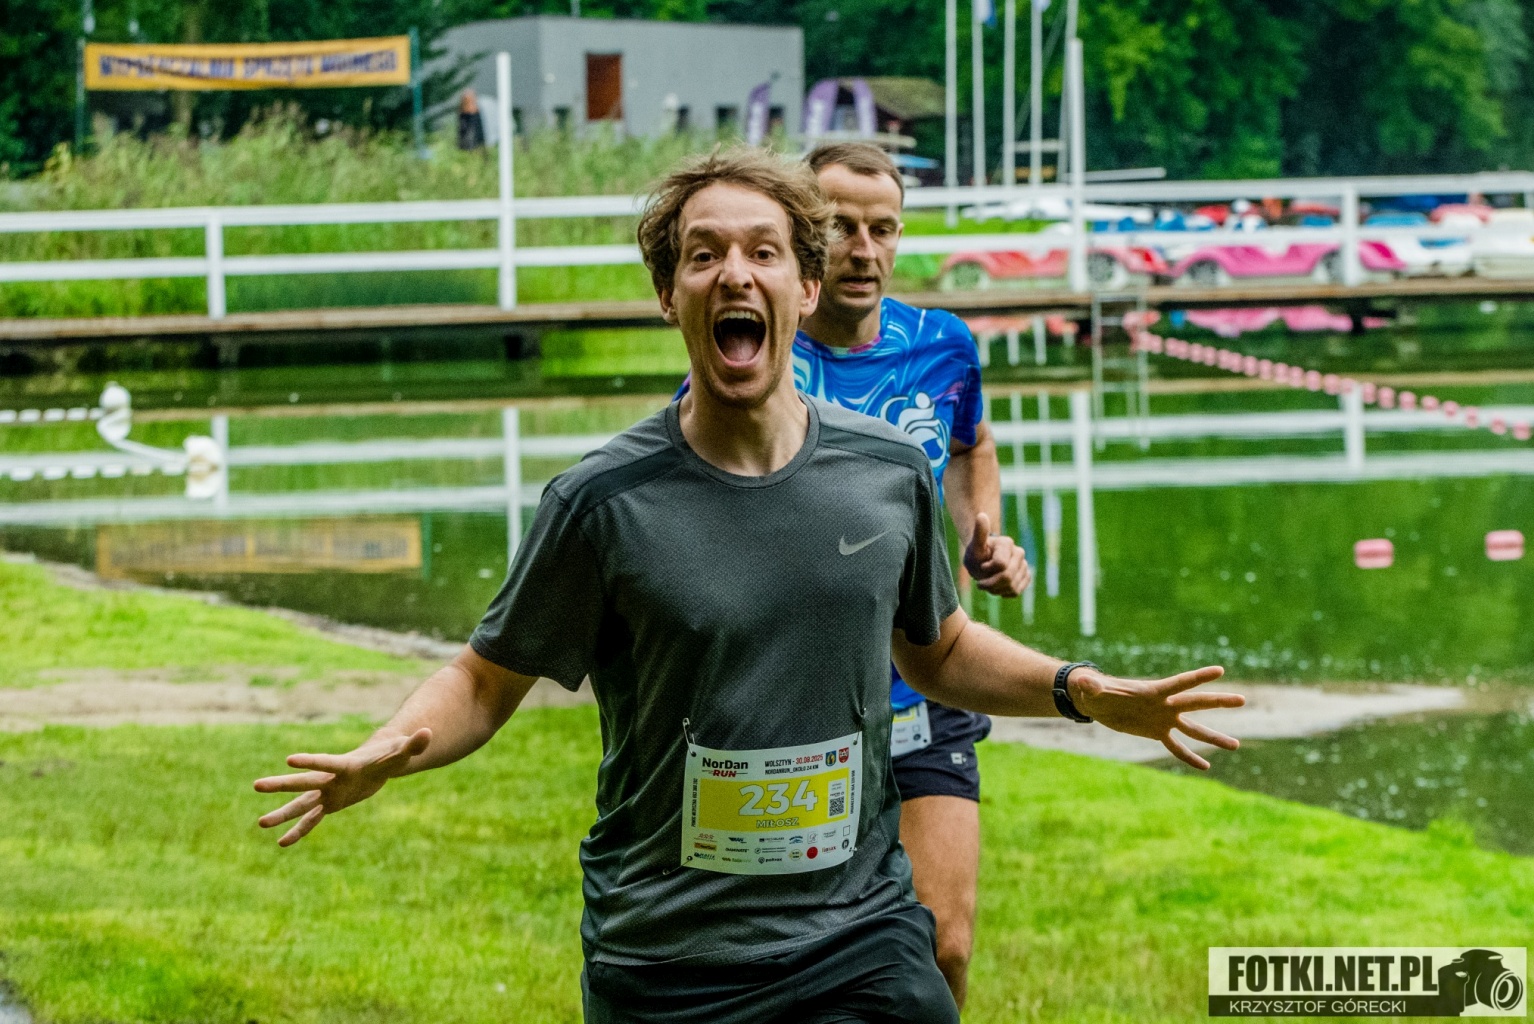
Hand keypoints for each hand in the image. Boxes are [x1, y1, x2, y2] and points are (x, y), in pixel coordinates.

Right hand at [253, 728, 431, 846]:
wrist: (380, 763)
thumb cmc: (393, 754)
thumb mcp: (404, 752)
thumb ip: (414, 744)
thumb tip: (429, 733)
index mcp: (346, 765)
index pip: (326, 763)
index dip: (310, 762)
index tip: (289, 760)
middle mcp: (331, 779)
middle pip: (304, 784)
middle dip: (282, 785)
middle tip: (257, 785)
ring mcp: (328, 793)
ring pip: (302, 804)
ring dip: (283, 814)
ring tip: (260, 823)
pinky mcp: (331, 804)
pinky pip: (312, 820)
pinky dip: (299, 831)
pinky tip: (282, 843)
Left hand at [962, 512, 1031, 596]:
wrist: (983, 561)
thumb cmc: (977, 554)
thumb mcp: (974, 546)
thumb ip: (979, 533)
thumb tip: (981, 515)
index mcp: (1007, 543)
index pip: (1000, 565)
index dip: (987, 571)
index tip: (981, 567)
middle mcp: (1019, 552)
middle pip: (1007, 577)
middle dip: (991, 584)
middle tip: (980, 583)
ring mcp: (1024, 564)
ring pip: (1012, 586)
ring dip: (996, 589)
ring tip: (988, 584)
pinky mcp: (1026, 576)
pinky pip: (1017, 591)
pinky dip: (1005, 592)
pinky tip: (998, 587)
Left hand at [1068, 666, 1242, 769]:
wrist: (1096, 702)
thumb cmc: (1093, 690)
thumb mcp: (1091, 688)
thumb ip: (1092, 685)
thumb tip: (1085, 681)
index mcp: (1153, 690)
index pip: (1180, 682)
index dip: (1198, 677)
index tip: (1220, 670)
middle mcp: (1164, 704)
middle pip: (1196, 702)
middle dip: (1218, 702)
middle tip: (1243, 699)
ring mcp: (1163, 719)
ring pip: (1193, 729)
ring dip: (1214, 737)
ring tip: (1236, 745)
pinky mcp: (1157, 732)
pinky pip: (1177, 747)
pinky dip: (1190, 757)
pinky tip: (1206, 767)